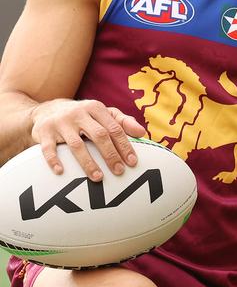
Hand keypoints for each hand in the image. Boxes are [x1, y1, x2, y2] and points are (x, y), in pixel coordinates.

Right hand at [30, 99, 147, 180]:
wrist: (47, 110)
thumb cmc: (83, 115)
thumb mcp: (102, 113)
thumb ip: (123, 121)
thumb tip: (143, 132)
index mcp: (95, 108)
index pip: (114, 128)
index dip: (124, 146)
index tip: (133, 162)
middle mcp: (78, 113)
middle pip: (98, 135)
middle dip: (110, 155)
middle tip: (119, 172)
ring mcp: (60, 123)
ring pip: (76, 144)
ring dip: (88, 163)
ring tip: (98, 178)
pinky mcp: (43, 133)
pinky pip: (48, 149)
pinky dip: (54, 160)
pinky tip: (61, 172)